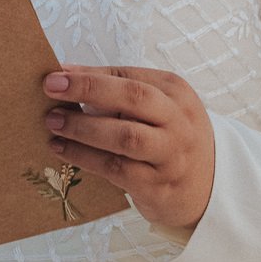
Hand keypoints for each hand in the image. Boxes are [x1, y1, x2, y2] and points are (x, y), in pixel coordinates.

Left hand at [44, 67, 214, 229]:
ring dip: (83, 128)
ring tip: (53, 122)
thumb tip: (64, 73)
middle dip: (88, 89)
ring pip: (126, 137)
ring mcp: (172, 155)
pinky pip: (118, 169)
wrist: (209, 188)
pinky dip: (85, 158)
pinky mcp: (160, 186)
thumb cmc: (170, 138)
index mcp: (176, 92)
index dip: (89, 74)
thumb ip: (116, 91)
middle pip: (134, 98)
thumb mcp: (157, 108)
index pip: (129, 77)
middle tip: (50, 88)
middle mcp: (179, 121)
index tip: (55, 73)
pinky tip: (61, 150)